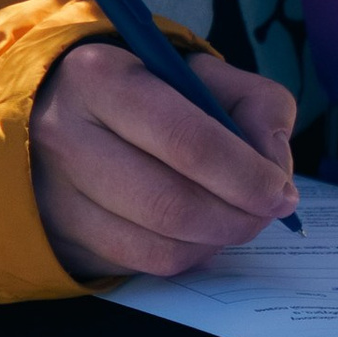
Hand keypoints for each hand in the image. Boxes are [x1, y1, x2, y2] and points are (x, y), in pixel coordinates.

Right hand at [30, 40, 299, 279]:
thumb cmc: (148, 90)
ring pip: (158, 245)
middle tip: (267, 212)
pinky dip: (187, 255)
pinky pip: (142, 264)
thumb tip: (274, 164)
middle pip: (171, 204)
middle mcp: (65, 136)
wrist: (63, 111)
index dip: (245, 175)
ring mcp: (57, 195)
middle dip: (237, 218)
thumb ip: (256, 103)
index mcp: (101, 78)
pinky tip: (200, 232)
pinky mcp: (62, 237)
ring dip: (215, 241)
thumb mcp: (203, 72)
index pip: (187, 140)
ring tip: (235, 218)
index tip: (280, 191)